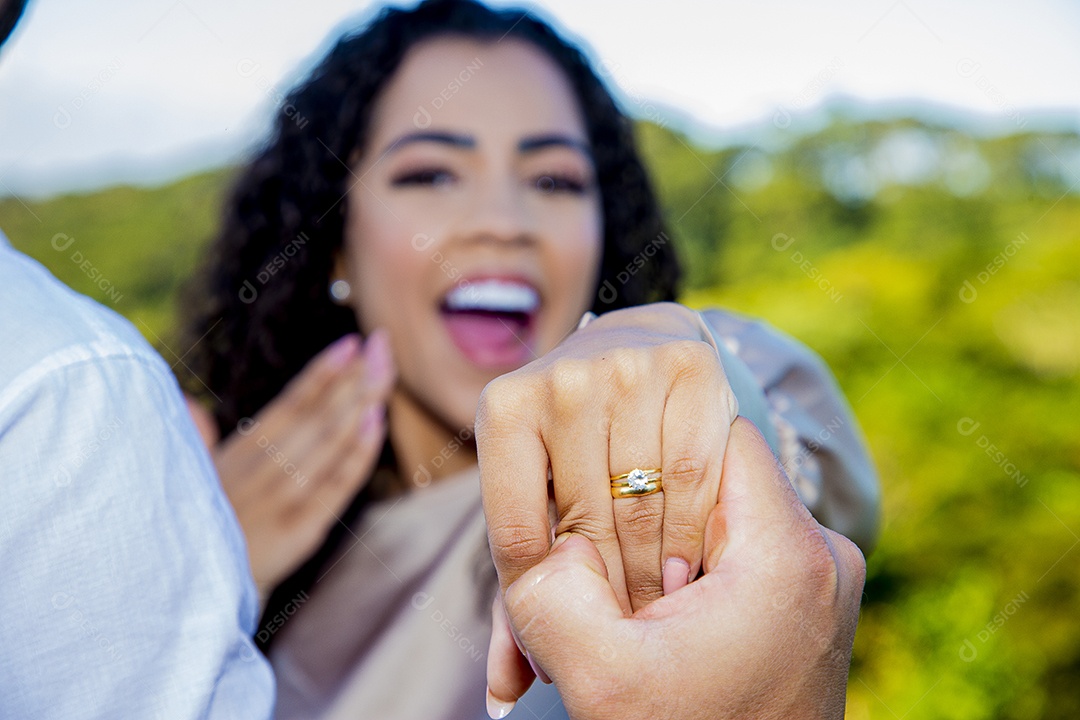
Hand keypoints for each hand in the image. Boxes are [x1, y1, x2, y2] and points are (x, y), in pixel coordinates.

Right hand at [186, 331, 394, 596]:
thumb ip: (195, 440)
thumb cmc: (194, 536)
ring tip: (384, 372)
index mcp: (237, 456)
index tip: (349, 342)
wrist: (184, 604)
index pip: (286, 405)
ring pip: (326, 445)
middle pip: (315, 417)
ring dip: (359, 406)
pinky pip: (332, 489)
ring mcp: (279, 503)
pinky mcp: (296, 534)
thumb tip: (189, 403)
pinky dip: (355, 456)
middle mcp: (259, 473)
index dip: (320, 372)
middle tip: (383, 343)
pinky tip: (376, 424)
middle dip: (353, 378)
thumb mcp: (187, 484)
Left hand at [477, 302, 737, 613]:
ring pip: (641, 505)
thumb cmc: (572, 442)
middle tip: (617, 635)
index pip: (516, 533)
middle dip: (601, 595)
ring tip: (651, 614)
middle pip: (583, 522)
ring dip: (648, 576)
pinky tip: (684, 571)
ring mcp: (627, 368)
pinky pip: (694, 476)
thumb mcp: (532, 496)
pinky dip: (690, 534)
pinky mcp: (691, 368)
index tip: (562, 640)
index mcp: (505, 408)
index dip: (540, 600)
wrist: (633, 346)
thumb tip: (502, 685)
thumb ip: (521, 583)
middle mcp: (562, 379)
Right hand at [486, 418, 866, 718]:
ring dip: (655, 558)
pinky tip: (641, 627)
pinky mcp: (806, 611)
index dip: (639, 458)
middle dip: (637, 521)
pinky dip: (683, 586)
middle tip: (585, 570)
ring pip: (716, 526)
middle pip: (710, 485)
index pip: (708, 434)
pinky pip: (734, 564)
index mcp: (790, 552)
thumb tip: (555, 540)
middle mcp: (822, 556)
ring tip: (611, 614)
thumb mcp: (598, 679)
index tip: (594, 502)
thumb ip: (549, 588)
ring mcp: (820, 583)